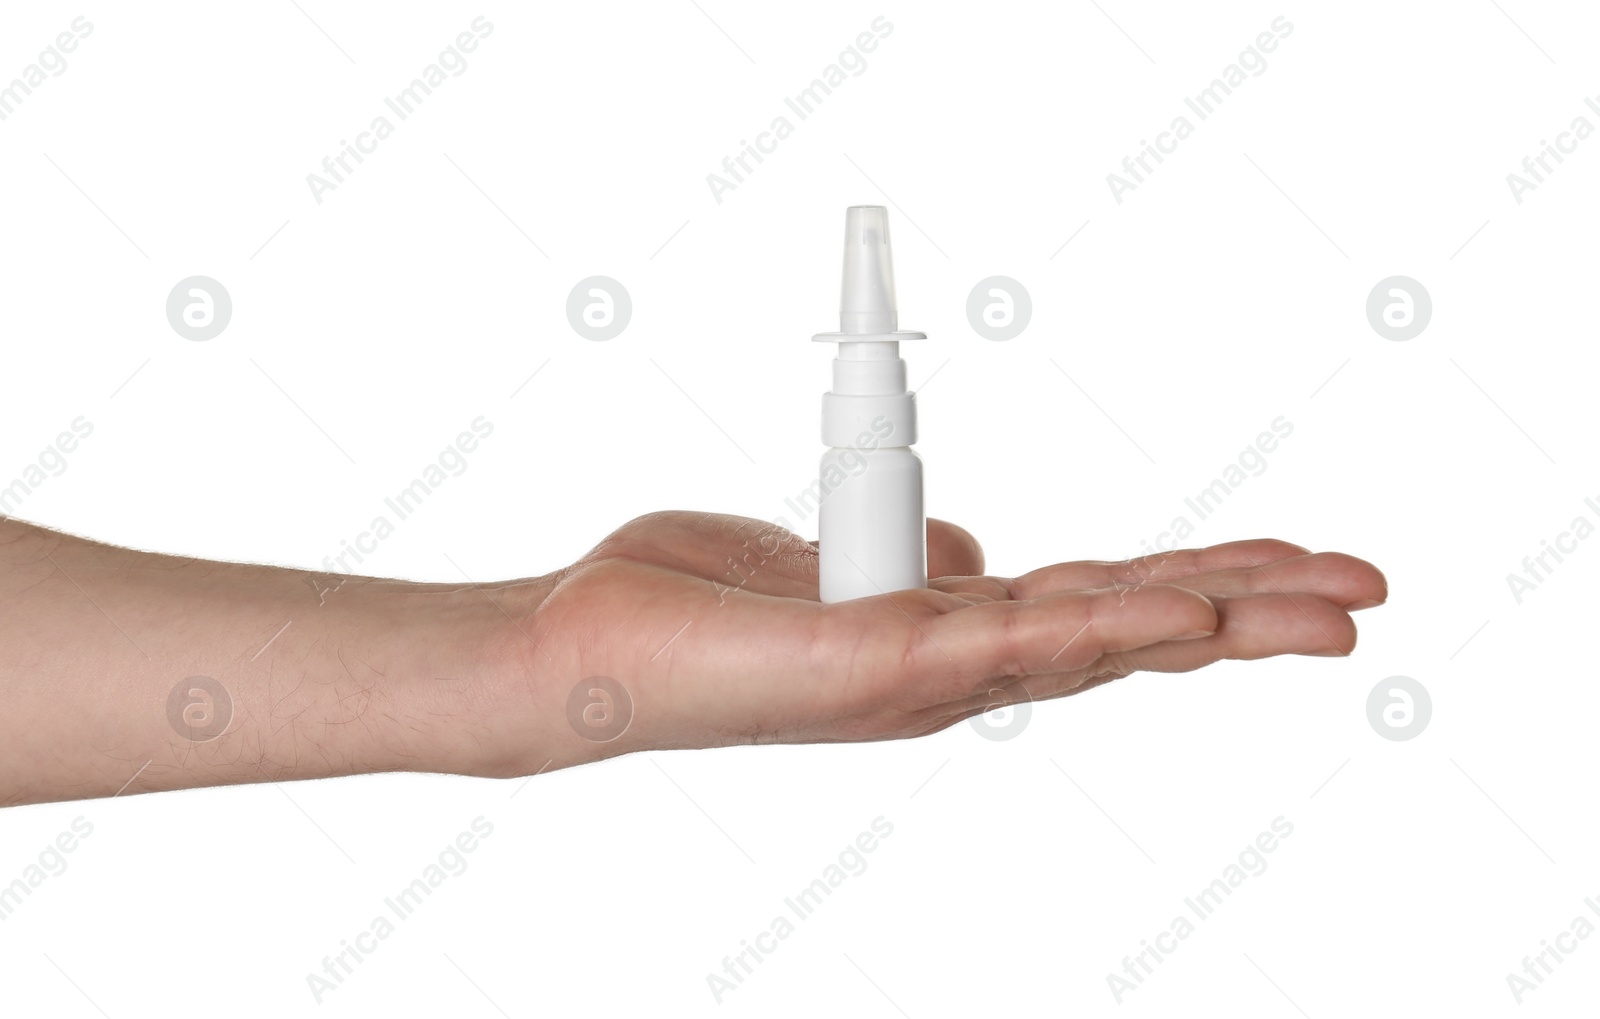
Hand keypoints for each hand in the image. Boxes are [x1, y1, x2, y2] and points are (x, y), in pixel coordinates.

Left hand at [485, 512, 1386, 773]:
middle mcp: (957, 664)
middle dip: (1254, 606)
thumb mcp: (830, 554)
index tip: (1278, 559)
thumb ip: (919, 553)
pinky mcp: (877, 662)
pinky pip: (1002, 635)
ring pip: (1095, 635)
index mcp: (954, 630)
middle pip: (1132, 625)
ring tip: (1320, 600)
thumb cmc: (696, 600)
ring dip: (1212, 614)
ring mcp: (925, 674)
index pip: (1104, 598)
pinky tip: (1171, 609)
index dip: (1198, 578)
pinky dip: (1094, 620)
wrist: (585, 647)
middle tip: (1365, 590)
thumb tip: (975, 550)